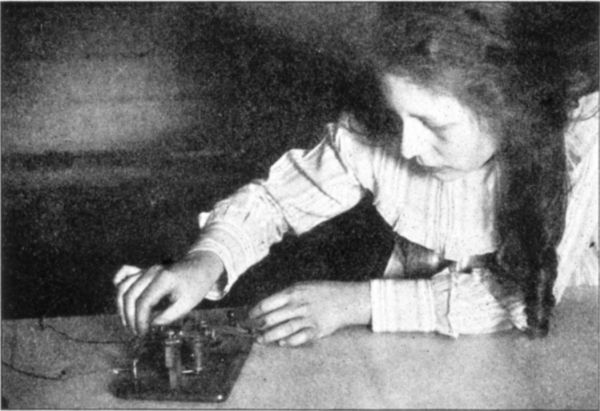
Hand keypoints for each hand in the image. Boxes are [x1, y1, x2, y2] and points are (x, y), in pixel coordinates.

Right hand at [113, 251, 223, 335]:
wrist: (202, 265)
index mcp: (163, 279)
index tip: (143, 333)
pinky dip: (119, 284)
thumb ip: (169, 315)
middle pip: (130, 295)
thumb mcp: (188, 304)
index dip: (140, 321)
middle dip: (129, 317)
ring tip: (128, 322)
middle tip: (136, 331)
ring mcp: (147, 269)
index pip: (143, 302)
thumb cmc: (196, 286)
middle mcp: (152, 272)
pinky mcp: (145, 270)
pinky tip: (121, 297)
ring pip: (124, 286)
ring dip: (122, 306)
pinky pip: (126, 273)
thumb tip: (151, 323)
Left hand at [248, 281, 370, 346]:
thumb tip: (266, 306)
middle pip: (272, 318)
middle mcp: (298, 305)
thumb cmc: (321, 292)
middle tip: (250, 330)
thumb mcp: (302, 287)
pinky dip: (289, 341)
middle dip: (258, 326)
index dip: (255, 312)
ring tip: (260, 340)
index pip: (267, 304)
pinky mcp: (316, 330)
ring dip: (269, 336)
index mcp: (293, 293)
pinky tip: (282, 343)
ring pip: (283, 329)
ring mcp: (307, 318)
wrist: (346, 299)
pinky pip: (299, 338)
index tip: (249, 317)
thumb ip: (285, 296)